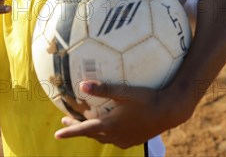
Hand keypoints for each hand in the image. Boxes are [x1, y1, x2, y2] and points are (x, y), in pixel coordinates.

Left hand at [54, 81, 170, 148]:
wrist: (169, 111)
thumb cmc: (147, 98)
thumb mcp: (124, 91)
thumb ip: (103, 88)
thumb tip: (82, 84)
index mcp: (109, 125)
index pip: (83, 130)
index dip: (69, 133)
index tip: (56, 135)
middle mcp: (115, 136)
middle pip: (90, 134)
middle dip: (76, 128)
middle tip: (66, 122)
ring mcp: (124, 140)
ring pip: (102, 137)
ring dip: (91, 131)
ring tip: (84, 124)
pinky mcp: (133, 140)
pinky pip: (114, 139)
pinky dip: (105, 133)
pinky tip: (109, 126)